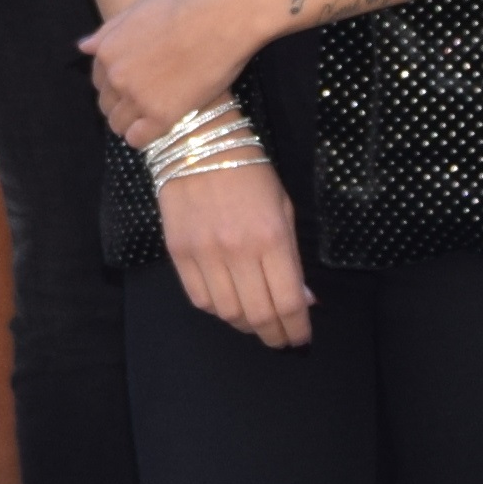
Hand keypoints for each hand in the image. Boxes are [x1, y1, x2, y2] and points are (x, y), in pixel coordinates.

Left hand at [80, 0, 263, 152]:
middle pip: (106, 104)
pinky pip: (138, 139)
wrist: (220, 19)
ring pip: (118, 124)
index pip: (98, 80)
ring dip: (129, 123)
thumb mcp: (138, 8)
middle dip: (120, 105)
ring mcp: (138, 98)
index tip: (130, 86)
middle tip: (143, 103)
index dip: (113, 84)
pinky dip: (142, 137)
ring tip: (149, 118)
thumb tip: (84, 47)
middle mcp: (117, 77)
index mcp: (108, 51)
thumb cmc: (183, 6)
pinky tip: (155, 128)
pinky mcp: (161, 116)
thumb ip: (109, 31)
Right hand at [160, 160, 312, 348]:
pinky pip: (199, 299)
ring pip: (227, 313)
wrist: (198, 145)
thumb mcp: (284, 209)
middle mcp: (238, 252)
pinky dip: (218, 310)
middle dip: (274, 335)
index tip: (301, 337)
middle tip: (281, 339)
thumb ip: (292, 257)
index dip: (297, 328)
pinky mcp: (179, 253)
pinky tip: (229, 304)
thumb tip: (303, 300)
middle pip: (258, 315)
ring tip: (256, 322)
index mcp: (271, 238)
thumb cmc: (251, 172)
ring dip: (246, 325)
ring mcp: (205, 254)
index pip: (288, 302)